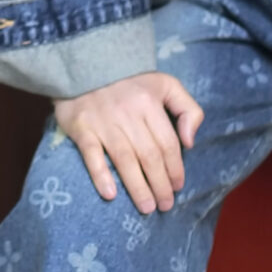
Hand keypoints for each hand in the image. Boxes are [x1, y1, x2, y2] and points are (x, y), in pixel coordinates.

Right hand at [51, 72, 203, 216]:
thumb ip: (187, 109)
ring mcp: (103, 121)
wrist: (86, 63)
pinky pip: (92, 155)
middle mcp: (127, 113)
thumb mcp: (166, 84)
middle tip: (165, 205)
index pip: (168, 143)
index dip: (175, 168)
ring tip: (146, 208)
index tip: (178, 187)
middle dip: (160, 184)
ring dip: (137, 187)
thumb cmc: (131, 81)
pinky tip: (110, 195)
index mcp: (150, 102)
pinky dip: (100, 175)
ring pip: (124, 160)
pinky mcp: (82, 128)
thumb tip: (190, 142)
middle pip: (149, 156)